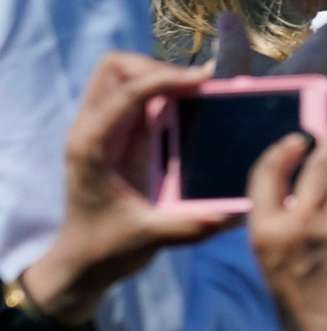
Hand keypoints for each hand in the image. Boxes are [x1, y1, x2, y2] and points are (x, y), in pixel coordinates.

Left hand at [21, 54, 239, 324]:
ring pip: (124, 75)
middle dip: (157, 68)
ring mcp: (103, 130)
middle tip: (196, 89)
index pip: (126, 92)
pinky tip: (190, 108)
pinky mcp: (117, 136)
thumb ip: (192, 224)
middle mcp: (92, 130)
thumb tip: (239, 210)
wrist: (82, 262)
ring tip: (197, 94)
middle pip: (115, 68)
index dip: (166, 79)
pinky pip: (136, 95)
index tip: (205, 82)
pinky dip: (163, 91)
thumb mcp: (150, 239)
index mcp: (92, 147)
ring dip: (160, 76)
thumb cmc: (107, 248)